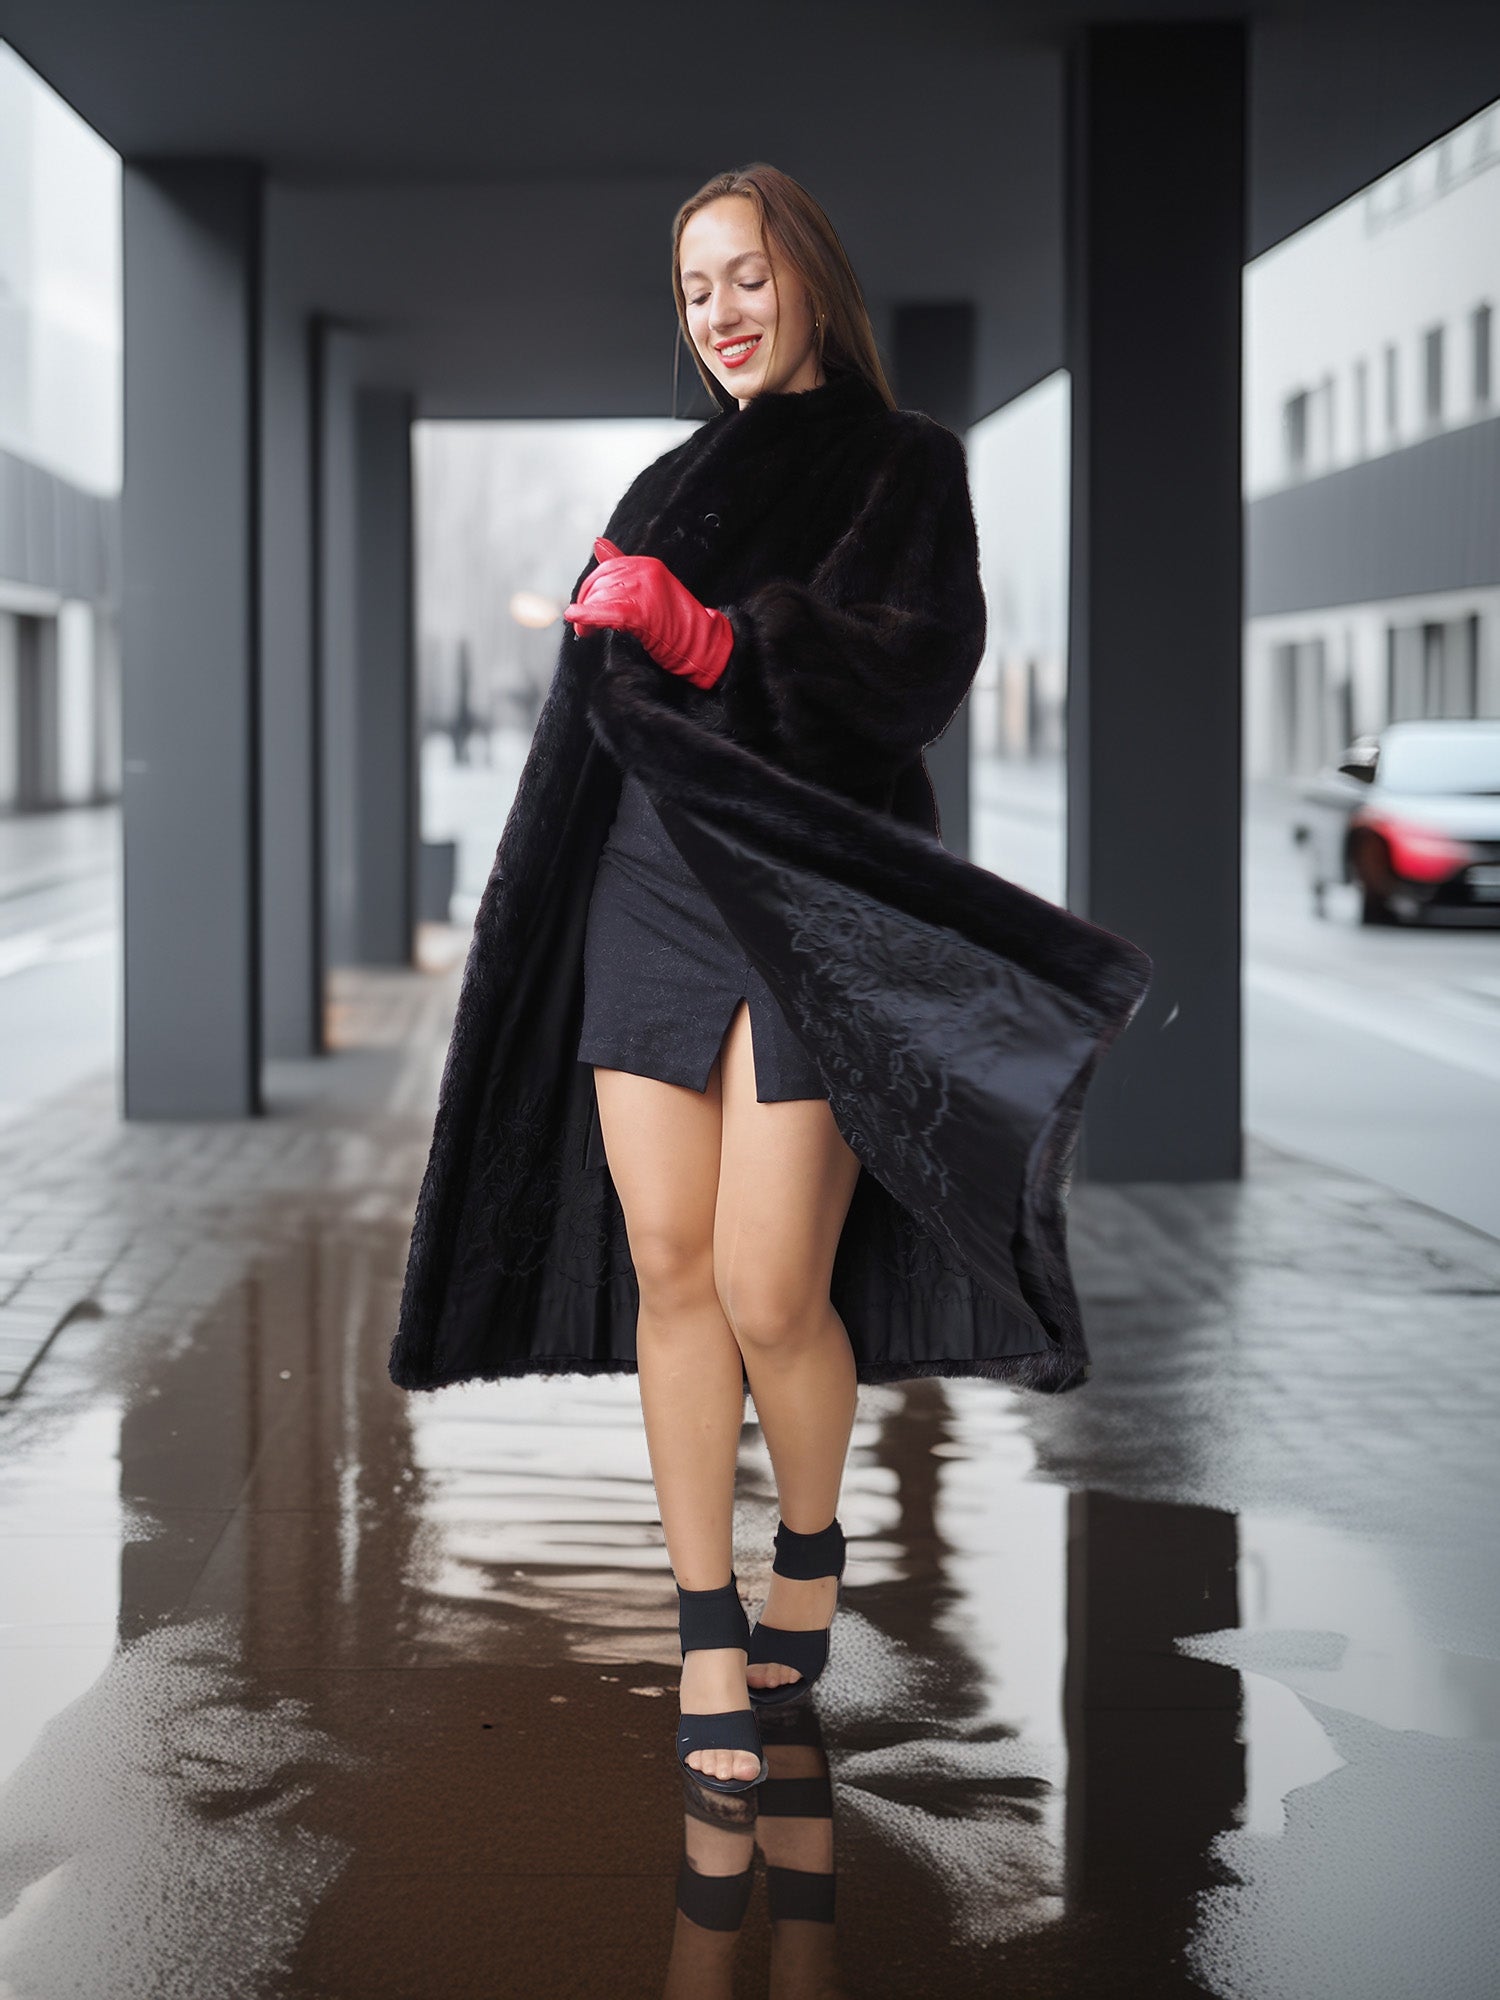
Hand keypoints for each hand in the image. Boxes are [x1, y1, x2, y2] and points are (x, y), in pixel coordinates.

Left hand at [562, 537, 732, 689]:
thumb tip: (598, 544)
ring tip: (586, 631)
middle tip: (582, 626)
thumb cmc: (676, 623)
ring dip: (586, 617)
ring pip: (600, 598)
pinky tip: (578, 620)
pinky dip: (588, 616)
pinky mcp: (642, 611)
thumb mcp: (650, 589)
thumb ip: (623, 567)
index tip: (583, 609)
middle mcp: (646, 571)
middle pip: (600, 584)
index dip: (590, 590)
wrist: (701, 645)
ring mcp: (645, 589)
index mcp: (647, 564)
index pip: (605, 570)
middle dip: (586, 605)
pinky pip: (607, 611)